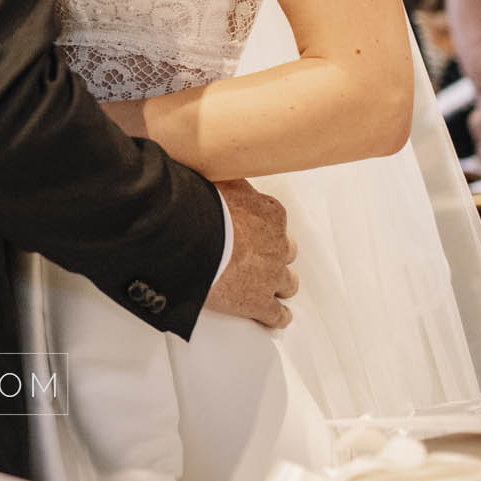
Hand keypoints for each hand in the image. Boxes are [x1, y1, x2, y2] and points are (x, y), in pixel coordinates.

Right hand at [205, 179, 296, 328]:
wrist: (192, 237)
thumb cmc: (201, 207)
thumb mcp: (217, 178)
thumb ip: (226, 175)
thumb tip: (219, 164)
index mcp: (269, 213)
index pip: (275, 221)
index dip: (264, 228)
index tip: (253, 230)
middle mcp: (276, 244)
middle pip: (286, 252)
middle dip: (275, 255)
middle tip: (259, 258)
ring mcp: (271, 275)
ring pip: (288, 284)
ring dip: (279, 285)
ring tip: (269, 288)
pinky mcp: (259, 302)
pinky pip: (277, 314)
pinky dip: (276, 316)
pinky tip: (274, 317)